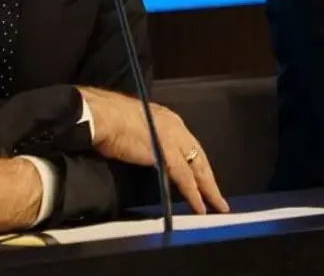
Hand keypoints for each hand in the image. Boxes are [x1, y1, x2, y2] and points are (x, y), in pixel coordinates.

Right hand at [80, 87, 228, 214]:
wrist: (103, 116)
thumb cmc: (111, 120)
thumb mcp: (138, 125)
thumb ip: (149, 137)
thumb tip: (148, 150)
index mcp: (169, 120)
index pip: (190, 145)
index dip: (198, 164)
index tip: (205, 179)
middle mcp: (176, 127)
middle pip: (199, 157)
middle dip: (210, 179)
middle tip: (219, 198)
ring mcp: (173, 140)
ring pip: (196, 168)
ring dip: (207, 190)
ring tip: (216, 206)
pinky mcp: (166, 154)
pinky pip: (184, 178)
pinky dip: (193, 193)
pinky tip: (199, 206)